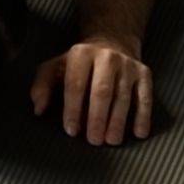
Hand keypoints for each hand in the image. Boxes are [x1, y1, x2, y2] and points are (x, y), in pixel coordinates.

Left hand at [29, 36, 152, 144]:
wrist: (111, 42)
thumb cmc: (79, 64)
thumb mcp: (56, 67)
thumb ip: (42, 85)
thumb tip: (38, 108)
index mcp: (81, 53)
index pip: (75, 84)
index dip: (73, 109)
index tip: (71, 130)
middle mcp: (106, 56)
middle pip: (102, 91)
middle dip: (97, 118)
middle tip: (93, 140)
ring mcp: (127, 65)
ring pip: (123, 97)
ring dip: (117, 121)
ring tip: (111, 140)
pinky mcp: (144, 73)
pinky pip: (145, 97)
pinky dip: (143, 116)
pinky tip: (138, 133)